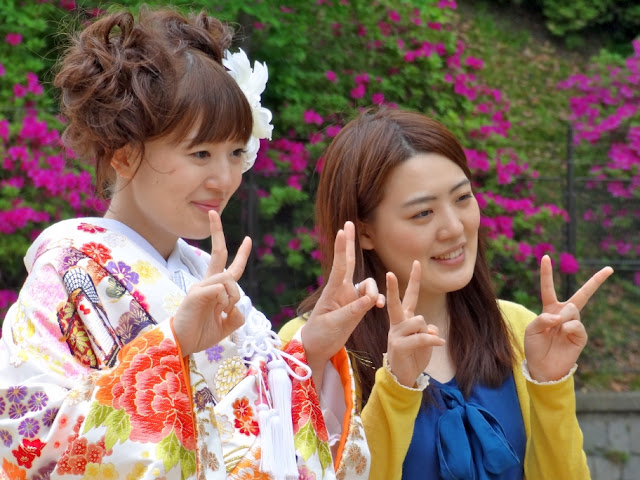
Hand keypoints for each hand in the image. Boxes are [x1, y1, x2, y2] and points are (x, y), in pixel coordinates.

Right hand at [172, 211, 251, 356]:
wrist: (183, 344)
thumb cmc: (201, 334)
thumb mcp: (226, 326)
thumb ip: (236, 316)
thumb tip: (239, 308)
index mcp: (214, 288)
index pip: (229, 267)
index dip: (241, 254)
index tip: (248, 239)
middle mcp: (206, 283)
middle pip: (217, 254)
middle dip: (217, 232)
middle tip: (213, 212)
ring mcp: (200, 287)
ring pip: (228, 280)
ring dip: (232, 297)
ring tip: (222, 312)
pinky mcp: (195, 294)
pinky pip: (219, 289)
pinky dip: (224, 301)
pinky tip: (216, 311)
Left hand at [301, 221, 384, 386]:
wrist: (317, 348)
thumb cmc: (320, 335)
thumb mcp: (336, 324)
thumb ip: (354, 310)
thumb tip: (372, 298)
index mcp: (333, 291)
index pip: (340, 265)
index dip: (342, 248)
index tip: (342, 230)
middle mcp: (342, 290)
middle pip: (348, 262)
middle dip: (349, 243)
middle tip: (348, 224)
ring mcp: (349, 297)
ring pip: (368, 284)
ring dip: (374, 291)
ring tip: (376, 304)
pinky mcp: (356, 306)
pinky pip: (371, 297)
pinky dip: (377, 299)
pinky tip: (380, 306)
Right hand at [386, 261, 445, 387]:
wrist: (404, 376)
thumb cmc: (414, 355)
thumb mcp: (424, 339)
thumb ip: (428, 329)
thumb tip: (430, 331)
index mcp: (403, 319)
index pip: (409, 296)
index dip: (413, 280)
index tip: (416, 263)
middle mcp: (397, 323)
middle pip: (397, 302)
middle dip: (392, 288)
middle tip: (388, 273)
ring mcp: (396, 334)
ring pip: (419, 321)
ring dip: (427, 333)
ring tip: (424, 344)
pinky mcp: (398, 345)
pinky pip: (421, 337)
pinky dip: (433, 341)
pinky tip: (439, 343)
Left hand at [524, 254, 612, 381]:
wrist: (542, 367)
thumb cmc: (535, 347)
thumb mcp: (532, 330)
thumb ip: (543, 319)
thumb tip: (562, 316)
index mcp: (549, 309)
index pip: (548, 288)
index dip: (546, 272)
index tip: (546, 256)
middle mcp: (563, 313)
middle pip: (582, 294)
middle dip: (596, 281)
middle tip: (609, 269)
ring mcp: (574, 323)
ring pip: (572, 308)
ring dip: (562, 316)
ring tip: (556, 328)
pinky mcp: (581, 335)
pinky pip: (576, 324)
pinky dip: (567, 327)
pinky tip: (563, 334)